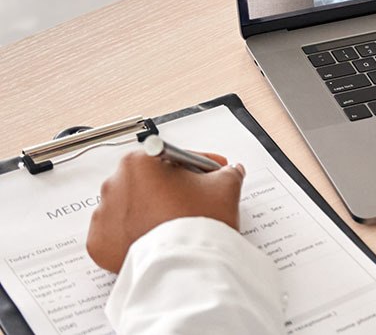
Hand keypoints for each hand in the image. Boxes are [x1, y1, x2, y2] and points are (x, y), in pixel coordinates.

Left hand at [86, 150, 244, 272]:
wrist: (184, 265)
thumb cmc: (198, 223)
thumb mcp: (225, 187)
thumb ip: (228, 172)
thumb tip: (229, 172)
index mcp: (140, 162)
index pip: (174, 157)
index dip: (198, 165)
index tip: (209, 173)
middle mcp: (114, 184)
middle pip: (149, 180)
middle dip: (171, 188)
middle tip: (195, 201)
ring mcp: (103, 215)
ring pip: (132, 207)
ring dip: (151, 211)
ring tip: (175, 224)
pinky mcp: (99, 243)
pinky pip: (118, 234)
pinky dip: (135, 235)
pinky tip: (157, 237)